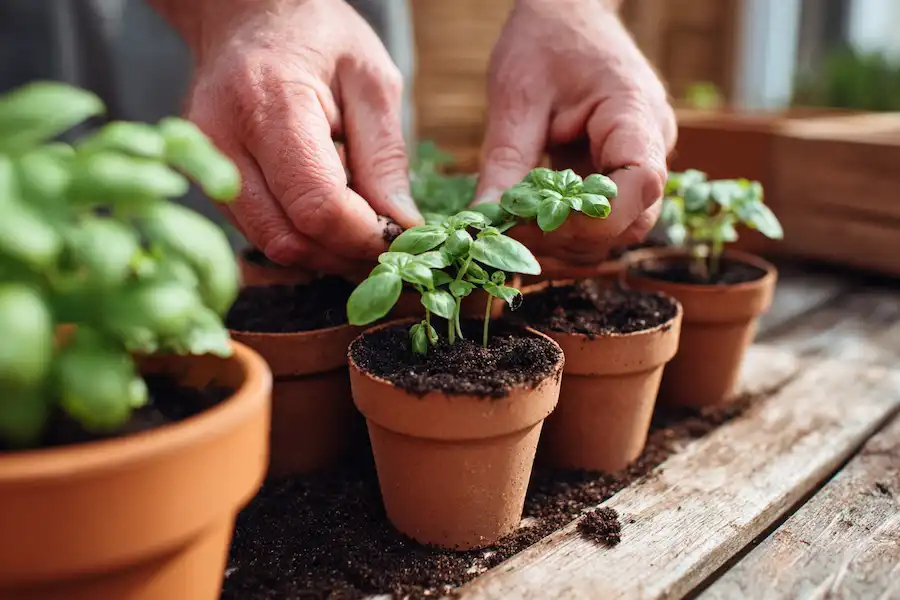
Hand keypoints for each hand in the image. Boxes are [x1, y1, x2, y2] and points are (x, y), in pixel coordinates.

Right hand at [169, 0, 421, 273]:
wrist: (247, 16)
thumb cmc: (317, 36)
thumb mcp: (372, 80)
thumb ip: (385, 156)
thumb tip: (401, 226)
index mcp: (270, 105)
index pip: (317, 205)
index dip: (364, 236)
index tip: (398, 237)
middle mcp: (223, 140)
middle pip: (289, 238)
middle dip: (346, 254)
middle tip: (386, 245)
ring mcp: (206, 164)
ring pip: (271, 245)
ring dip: (324, 254)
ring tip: (361, 232)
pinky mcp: (207, 180)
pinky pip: (258, 232)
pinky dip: (301, 239)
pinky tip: (328, 219)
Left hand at [473, 0, 675, 272]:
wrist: (568, 10)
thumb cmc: (545, 40)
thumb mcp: (516, 97)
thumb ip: (505, 162)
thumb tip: (483, 223)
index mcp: (636, 113)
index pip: (641, 185)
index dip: (594, 219)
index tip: (536, 224)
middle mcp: (651, 142)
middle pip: (631, 221)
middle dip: (572, 238)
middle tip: (511, 234)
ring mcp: (640, 159)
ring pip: (618, 229)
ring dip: (568, 241)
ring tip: (516, 229)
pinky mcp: (618, 170)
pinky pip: (604, 217)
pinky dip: (568, 229)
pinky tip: (530, 223)